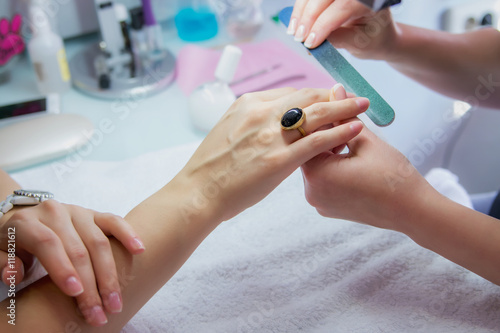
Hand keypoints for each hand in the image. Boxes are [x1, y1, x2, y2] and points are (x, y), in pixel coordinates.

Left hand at [0, 201, 144, 326]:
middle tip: (98, 313)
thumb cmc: (12, 242)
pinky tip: (139, 250)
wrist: (24, 218)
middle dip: (91, 285)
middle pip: (79, 249)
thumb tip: (14, 275)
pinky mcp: (95, 214)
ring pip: (100, 242)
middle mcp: (56, 212)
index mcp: (29, 222)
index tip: (75, 293)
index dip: (63, 268)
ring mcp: (79, 212)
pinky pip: (115, 222)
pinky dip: (128, 235)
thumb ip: (5, 263)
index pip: (49, 244)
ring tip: (115, 302)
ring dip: (110, 275)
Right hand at [174, 87, 369, 222]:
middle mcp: (262, 113)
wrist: (199, 192)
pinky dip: (340, 132)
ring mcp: (272, 135)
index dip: (314, 94)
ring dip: (344, 107)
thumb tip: (273, 120)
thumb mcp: (229, 130)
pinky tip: (355, 129)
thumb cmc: (212, 167)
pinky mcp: (280, 159)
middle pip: (308, 96)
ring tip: (363, 105)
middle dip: (333, 94)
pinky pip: (318, 140)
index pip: (291, 92)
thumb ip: (253, 121)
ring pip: (317, 113)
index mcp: (248, 104)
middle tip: (352, 97)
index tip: (328, 98)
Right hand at [288, 0, 397, 58]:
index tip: (309, 42)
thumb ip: (337, 40)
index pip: (343, 7)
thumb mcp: (358, 44)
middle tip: (298, 37)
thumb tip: (312, 39)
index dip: (323, 24)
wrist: (378, 34)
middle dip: (308, 16)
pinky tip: (295, 22)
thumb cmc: (373, 40)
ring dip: (300, 11)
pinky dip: (301, 8)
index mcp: (373, 1)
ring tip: (293, 31)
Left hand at [301, 85, 431, 231]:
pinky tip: (350, 159)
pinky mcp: (327, 208)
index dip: (323, 119)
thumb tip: (335, 89)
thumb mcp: (367, 140)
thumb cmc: (393, 176)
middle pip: (310, 153)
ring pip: (316, 166)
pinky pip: (323, 181)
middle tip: (343, 120)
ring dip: (328, 151)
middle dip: (325, 135)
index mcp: (317, 175)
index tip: (336, 107)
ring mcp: (318, 203)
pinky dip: (332, 168)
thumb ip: (345, 115)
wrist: (412, 211)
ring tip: (350, 141)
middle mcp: (311, 192)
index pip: (309, 137)